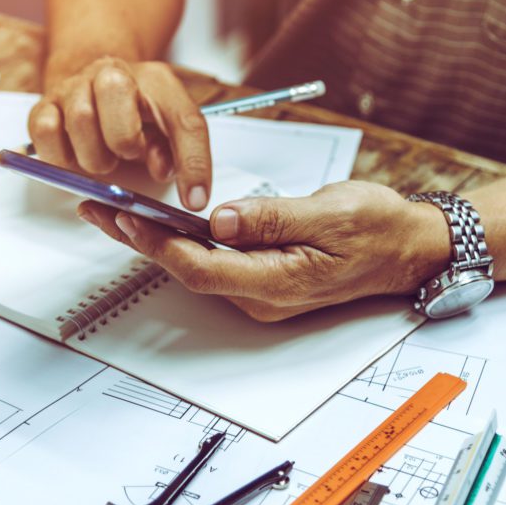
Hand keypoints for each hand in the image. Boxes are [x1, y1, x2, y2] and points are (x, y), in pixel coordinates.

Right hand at [28, 57, 211, 210]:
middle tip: (126, 156)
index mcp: (156, 81)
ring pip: (80, 117)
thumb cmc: (136, 115)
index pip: (184, 120)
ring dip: (95, 155)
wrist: (95, 87)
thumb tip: (168, 175)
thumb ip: (177, 154)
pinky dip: (60, 156)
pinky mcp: (43, 106)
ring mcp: (74, 87)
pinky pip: (45, 132)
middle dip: (124, 138)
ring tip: (103, 159)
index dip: (193, 163)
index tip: (193, 200)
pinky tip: (75, 157)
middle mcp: (113, 73)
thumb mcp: (166, 130)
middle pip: (115, 90)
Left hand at [77, 181, 450, 320]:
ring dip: (156, 238)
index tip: (124, 215)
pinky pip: (213, 262)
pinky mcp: (263, 279)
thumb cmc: (376, 228)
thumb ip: (271, 218)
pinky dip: (182, 240)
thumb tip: (220, 219)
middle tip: (97, 208)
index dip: (158, 243)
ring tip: (115, 209)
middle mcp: (262, 296)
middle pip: (188, 270)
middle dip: (140, 239)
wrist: (408, 248)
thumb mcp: (329, 214)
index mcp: (278, 283)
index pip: (202, 267)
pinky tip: (161, 220)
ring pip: (196, 266)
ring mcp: (261, 291)